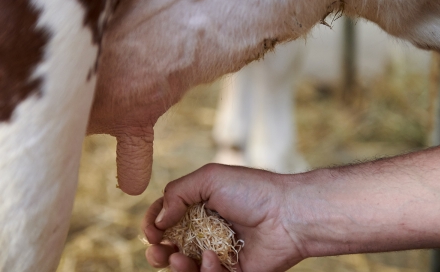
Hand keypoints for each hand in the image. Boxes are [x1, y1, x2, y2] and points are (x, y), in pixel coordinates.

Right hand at [141, 164, 305, 271]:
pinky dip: (205, 271)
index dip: (153, 225)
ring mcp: (219, 253)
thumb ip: (177, 193)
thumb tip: (159, 220)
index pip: (166, 217)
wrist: (288, 215)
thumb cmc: (252, 191)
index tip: (151, 231)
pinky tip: (211, 259)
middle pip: (170, 246)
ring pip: (186, 267)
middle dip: (157, 253)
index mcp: (199, 206)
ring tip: (177, 260)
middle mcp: (206, 230)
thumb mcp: (209, 178)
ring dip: (175, 266)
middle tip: (157, 253)